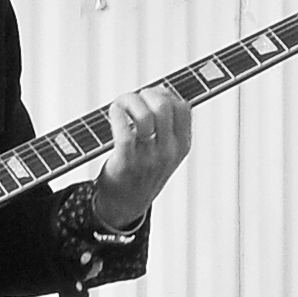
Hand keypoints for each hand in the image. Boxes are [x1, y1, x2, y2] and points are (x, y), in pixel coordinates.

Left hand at [91, 83, 191, 228]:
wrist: (125, 205)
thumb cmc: (142, 171)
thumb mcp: (166, 151)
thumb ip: (168, 126)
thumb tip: (162, 91)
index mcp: (182, 146)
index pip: (183, 107)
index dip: (166, 93)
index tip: (151, 94)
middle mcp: (168, 152)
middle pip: (164, 106)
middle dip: (146, 94)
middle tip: (134, 99)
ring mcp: (148, 158)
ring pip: (144, 116)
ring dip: (129, 102)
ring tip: (121, 105)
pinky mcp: (126, 162)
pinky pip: (124, 131)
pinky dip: (117, 115)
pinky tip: (114, 112)